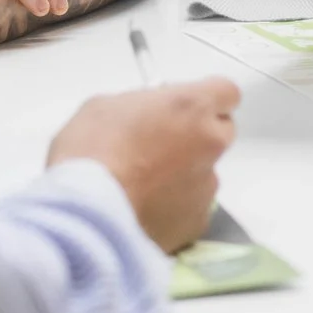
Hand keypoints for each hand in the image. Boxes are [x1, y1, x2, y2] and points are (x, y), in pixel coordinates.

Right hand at [48, 77, 242, 251]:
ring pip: (205, 171)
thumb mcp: (106, 106)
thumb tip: (148, 113)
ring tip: (143, 185)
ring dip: (184, 173)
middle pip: (221, 131)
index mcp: (193, 106)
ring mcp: (208, 185)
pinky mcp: (198, 221)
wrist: (85, 214)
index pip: (226, 92)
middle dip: (197, 134)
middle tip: (160, 144)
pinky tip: (144, 208)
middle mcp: (211, 142)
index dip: (204, 99)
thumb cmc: (89, 151)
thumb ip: (142, 105)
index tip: (183, 107)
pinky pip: (192, 206)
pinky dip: (175, 206)